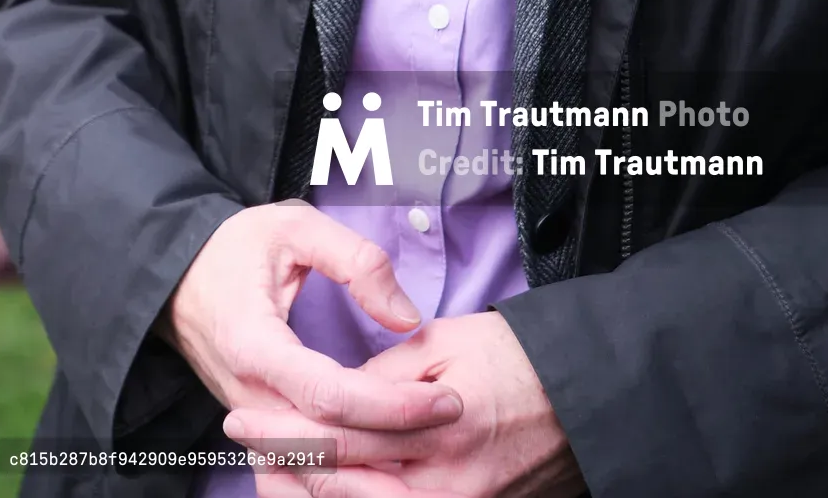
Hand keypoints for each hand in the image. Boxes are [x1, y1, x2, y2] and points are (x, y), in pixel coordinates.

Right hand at [160, 201, 462, 441]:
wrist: (177, 275)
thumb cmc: (236, 247)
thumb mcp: (296, 226)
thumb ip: (356, 261)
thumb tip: (407, 317)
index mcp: (254, 344)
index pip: (330, 394)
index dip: (391, 404)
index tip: (442, 397)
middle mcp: (247, 396)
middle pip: (326, 441)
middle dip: (392, 438)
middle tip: (451, 414)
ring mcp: (248, 418)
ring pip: (309, 466)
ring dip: (368, 466)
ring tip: (426, 445)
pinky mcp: (254, 427)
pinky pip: (294, 468)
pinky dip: (338, 475)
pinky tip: (381, 466)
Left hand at [225, 311, 582, 497]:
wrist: (586, 399)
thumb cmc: (519, 358)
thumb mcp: (451, 343)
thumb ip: (387, 374)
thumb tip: (339, 393)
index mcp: (437, 426)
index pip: (339, 432)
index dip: (284, 427)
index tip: (242, 413)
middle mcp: (442, 482)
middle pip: (340, 482)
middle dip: (282, 464)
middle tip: (242, 440)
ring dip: (308, 495)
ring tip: (270, 471)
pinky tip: (322, 492)